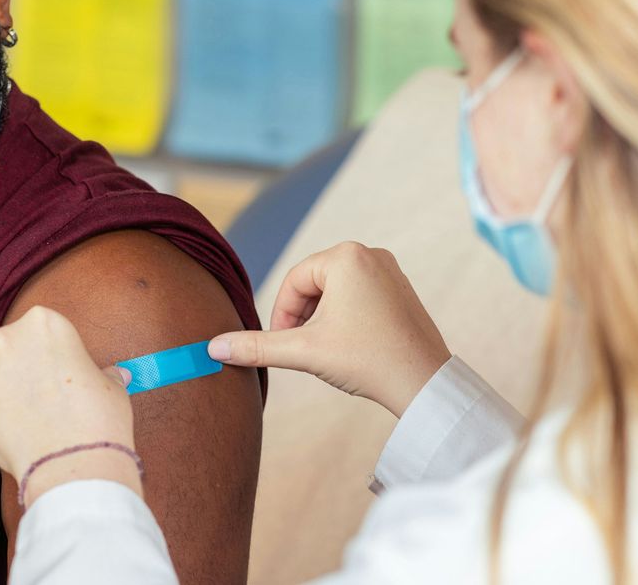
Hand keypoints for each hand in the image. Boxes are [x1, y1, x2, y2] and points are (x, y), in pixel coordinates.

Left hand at [0, 306, 140, 505]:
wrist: (75, 463)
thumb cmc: (98, 420)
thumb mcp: (110, 386)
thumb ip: (102, 374)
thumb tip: (117, 375)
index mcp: (43, 322)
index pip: (32, 327)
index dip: (41, 351)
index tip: (50, 370)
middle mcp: (6, 339)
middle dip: (11, 364)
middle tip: (31, 392)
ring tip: (13, 410)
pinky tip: (1, 427)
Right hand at [209, 242, 450, 416]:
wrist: (424, 383)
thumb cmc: (368, 361)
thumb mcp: (304, 352)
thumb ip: (256, 347)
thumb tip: (212, 348)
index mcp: (346, 256)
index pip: (294, 281)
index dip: (282, 315)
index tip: (284, 345)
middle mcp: (370, 253)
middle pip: (314, 284)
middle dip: (304, 318)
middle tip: (307, 350)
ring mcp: (390, 270)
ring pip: (335, 292)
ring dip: (323, 320)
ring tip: (330, 351)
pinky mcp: (401, 290)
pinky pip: (359, 297)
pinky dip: (346, 320)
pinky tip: (352, 348)